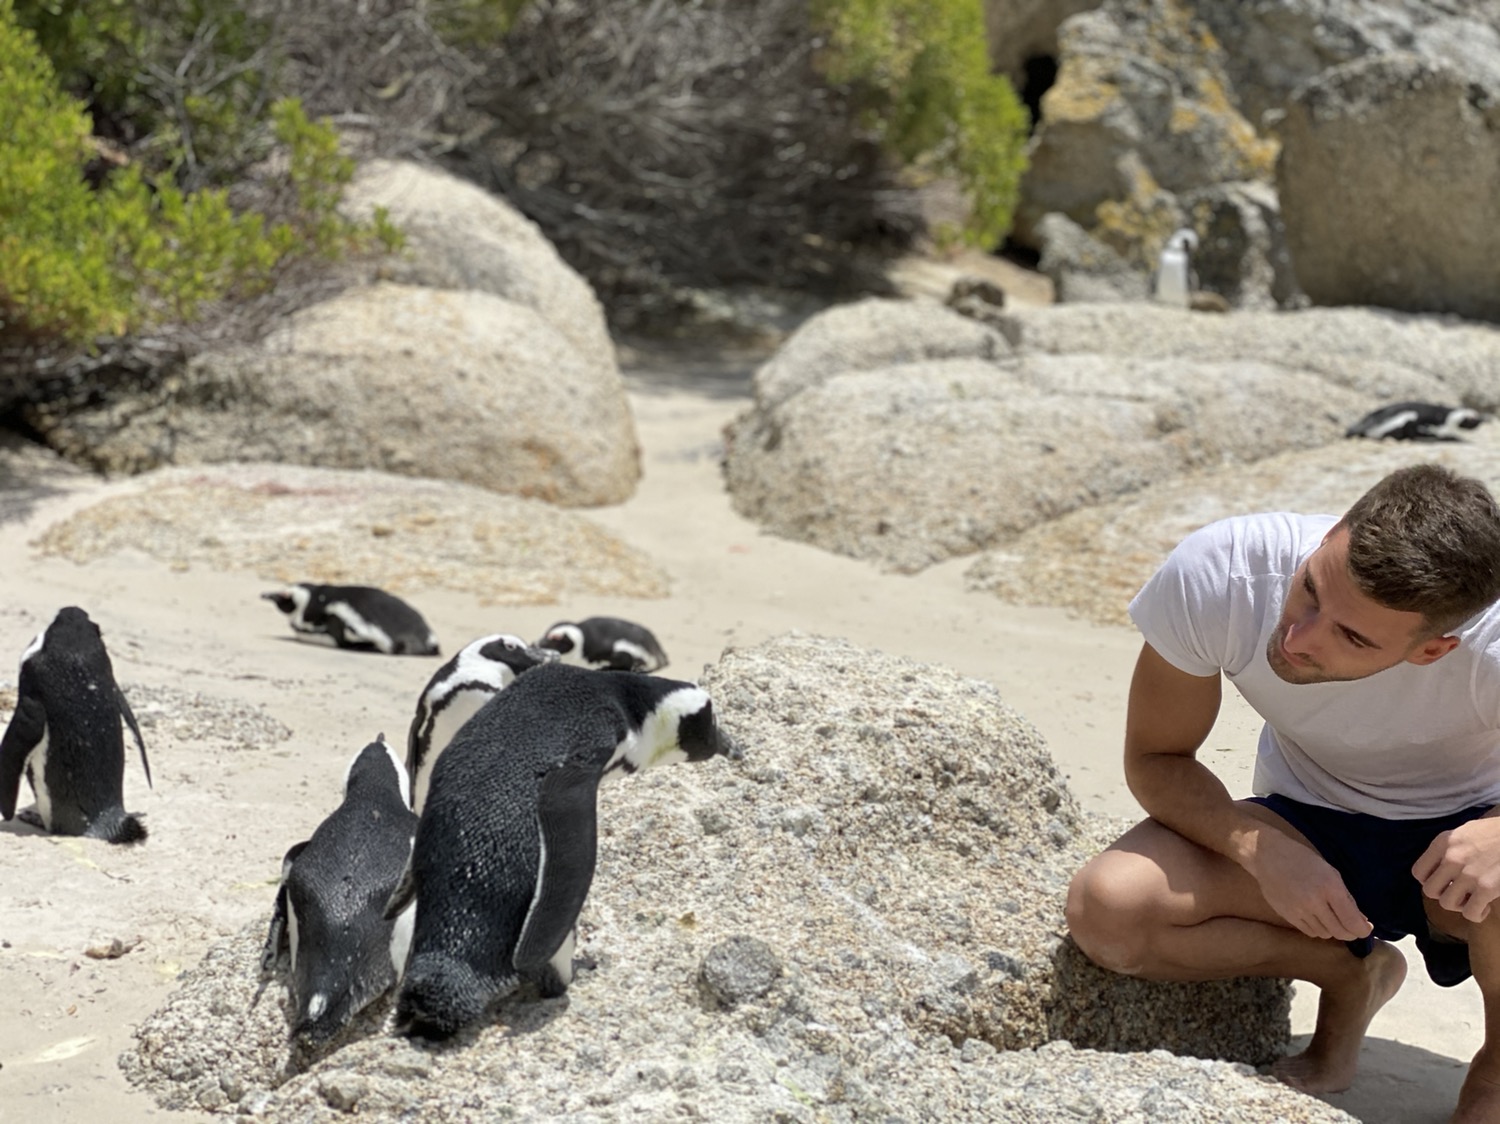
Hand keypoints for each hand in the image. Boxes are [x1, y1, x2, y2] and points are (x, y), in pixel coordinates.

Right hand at [1247, 826, 1371, 941]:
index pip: (1353, 922)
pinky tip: (1316, 916)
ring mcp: (1299, 911)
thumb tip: (1360, 920)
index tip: (1366, 928)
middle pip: (1340, 932)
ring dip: (1332, 929)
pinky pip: (1310, 932)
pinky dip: (1318, 928)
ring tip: (1330, 917)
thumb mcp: (1330, 872)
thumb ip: (1346, 898)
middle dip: (1350, 932)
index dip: (1363, 930)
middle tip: (1351, 925)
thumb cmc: (1302, 859)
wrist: (1267, 856)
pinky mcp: (1287, 916)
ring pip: (1325, 934)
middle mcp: (1315, 902)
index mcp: (1330, 887)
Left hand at [1412, 817, 1499, 923]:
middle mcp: (1451, 858)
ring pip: (1447, 903)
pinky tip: (1486, 906)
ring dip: (1460, 905)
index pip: (1418, 872)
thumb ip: (1450, 849)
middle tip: (1460, 892)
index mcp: (1443, 842)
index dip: (1430, 881)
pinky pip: (1470, 913)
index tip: (1444, 882)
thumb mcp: (1465, 832)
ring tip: (1473, 899)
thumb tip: (1440, 868)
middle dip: (1444, 894)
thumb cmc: (1496, 833)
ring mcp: (1468, 874)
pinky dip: (1477, 914)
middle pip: (1430, 891)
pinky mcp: (1486, 888)